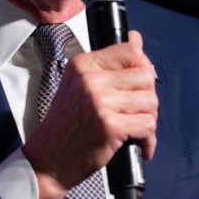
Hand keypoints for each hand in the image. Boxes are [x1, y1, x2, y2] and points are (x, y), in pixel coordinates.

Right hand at [22, 31, 157, 198]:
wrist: (48, 160)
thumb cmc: (66, 126)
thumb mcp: (81, 85)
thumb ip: (110, 64)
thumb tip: (136, 38)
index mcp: (83, 65)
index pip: (130, 51)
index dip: (143, 68)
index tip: (140, 84)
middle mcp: (91, 79)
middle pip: (146, 76)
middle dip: (147, 97)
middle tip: (136, 112)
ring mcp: (100, 102)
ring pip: (151, 101)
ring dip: (148, 118)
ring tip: (133, 128)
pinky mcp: (110, 126)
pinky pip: (148, 125)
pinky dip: (147, 138)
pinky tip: (136, 143)